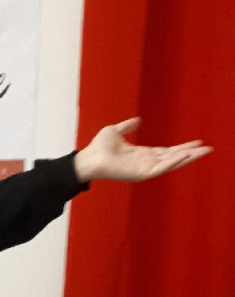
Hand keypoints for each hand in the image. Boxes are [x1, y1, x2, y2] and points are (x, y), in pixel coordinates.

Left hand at [74, 117, 212, 182]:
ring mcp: (143, 169)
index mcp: (142, 154)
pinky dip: (172, 163)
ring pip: (170, 164)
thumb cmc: (98, 147)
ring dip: (187, 158)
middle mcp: (145, 162)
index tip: (197, 142)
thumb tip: (138, 120)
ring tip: (203, 152)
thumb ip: (128, 126)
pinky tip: (184, 156)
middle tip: (208, 148)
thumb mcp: (116, 131)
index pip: (167, 151)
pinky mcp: (139, 174)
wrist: (88, 158)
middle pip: (173, 157)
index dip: (182, 147)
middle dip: (191, 153)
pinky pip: (160, 169)